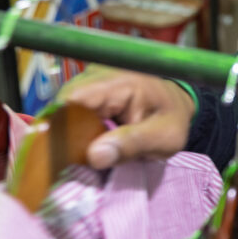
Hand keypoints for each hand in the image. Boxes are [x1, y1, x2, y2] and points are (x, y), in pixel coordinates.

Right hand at [60, 65, 196, 168]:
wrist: (176, 102)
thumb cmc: (172, 118)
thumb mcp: (164, 137)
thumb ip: (132, 145)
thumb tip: (94, 157)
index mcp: (120, 82)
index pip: (74, 99)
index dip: (60, 127)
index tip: (60, 156)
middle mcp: (99, 74)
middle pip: (62, 104)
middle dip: (62, 135)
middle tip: (68, 165)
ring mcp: (90, 79)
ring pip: (62, 108)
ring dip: (67, 134)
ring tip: (75, 158)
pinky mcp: (87, 89)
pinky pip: (70, 109)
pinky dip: (73, 129)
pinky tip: (81, 147)